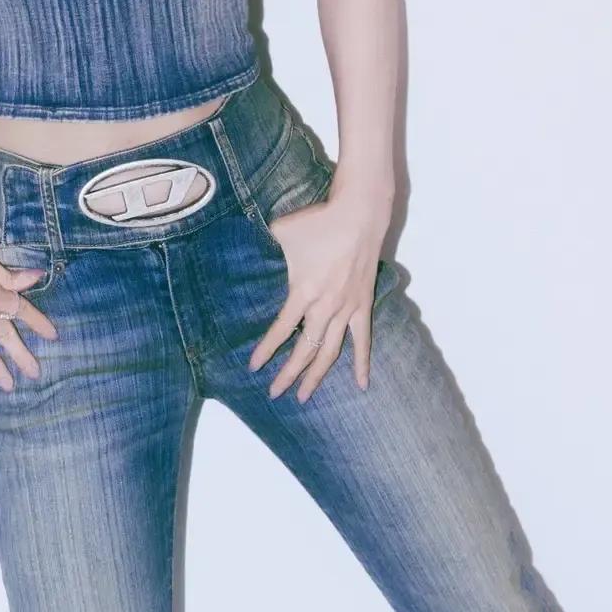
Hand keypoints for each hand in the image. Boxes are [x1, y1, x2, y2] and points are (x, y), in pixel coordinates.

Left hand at [248, 194, 385, 401]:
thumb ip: (265, 245)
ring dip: (317, 376)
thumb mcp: (282, 231)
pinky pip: (363, 340)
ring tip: (304, 396)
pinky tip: (362, 385)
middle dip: (288, 374)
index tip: (253, 367)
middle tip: (274, 393)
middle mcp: (325, 307)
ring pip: (330, 352)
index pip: (281, 330)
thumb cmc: (318, 221)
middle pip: (304, 350)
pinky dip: (362, 363)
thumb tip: (247, 245)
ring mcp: (347, 309)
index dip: (266, 350)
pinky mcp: (363, 306)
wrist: (359, 214)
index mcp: (303, 291)